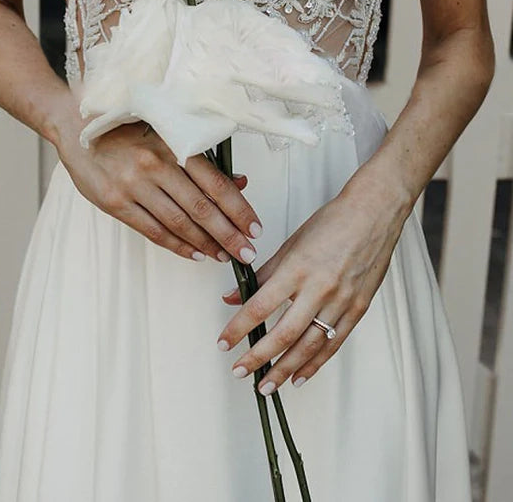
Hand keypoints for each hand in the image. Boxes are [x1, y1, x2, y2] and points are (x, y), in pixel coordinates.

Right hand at [57, 118, 262, 263]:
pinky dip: (177, 245)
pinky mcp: (114, 202)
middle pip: (201, 208)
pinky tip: (195, 253)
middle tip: (247, 252)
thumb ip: (201, 161)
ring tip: (224, 256)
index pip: (216, 183)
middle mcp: (155, 165)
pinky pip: (152, 230)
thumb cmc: (127, 131)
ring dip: (206, 244)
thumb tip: (240, 183)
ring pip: (178, 223)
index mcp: (173, 144)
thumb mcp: (166, 136)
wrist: (77, 128)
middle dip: (229, 234)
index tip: (254, 228)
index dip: (239, 209)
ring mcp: (133, 185)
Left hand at [216, 188, 404, 392]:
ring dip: (285, 369)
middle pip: (283, 333)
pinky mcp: (358, 308)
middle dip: (258, 357)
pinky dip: (315, 364)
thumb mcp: (292, 242)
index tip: (224, 342)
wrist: (374, 214)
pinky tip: (299, 377)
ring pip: (309, 345)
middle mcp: (319, 288)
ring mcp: (341, 301)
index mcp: (297, 268)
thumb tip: (233, 295)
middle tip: (239, 371)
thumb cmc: (332, 222)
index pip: (260, 306)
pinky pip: (333, 343)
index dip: (239, 328)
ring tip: (266, 386)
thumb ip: (263, 273)